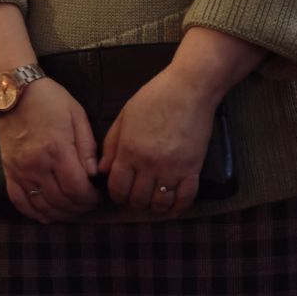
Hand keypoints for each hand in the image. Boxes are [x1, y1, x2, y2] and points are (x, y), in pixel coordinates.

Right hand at [0, 78, 101, 223]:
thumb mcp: (78, 116)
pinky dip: (34, 213)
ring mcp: (20, 171)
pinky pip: (19, 201)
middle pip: (61, 200)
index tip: (99, 196)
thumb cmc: (52, 101)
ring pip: (41, 205)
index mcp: (58, 150)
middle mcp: (37, 165)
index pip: (77, 188)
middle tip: (90, 204)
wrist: (15, 93)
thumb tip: (95, 174)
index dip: (91, 198)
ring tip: (74, 209)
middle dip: (79, 207)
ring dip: (60, 213)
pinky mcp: (8, 172)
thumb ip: (87, 147)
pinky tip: (47, 216)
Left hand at [100, 65, 216, 216]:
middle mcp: (148, 164)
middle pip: (137, 199)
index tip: (121, 192)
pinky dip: (178, 208)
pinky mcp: (193, 168)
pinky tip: (173, 207)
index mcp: (129, 150)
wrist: (191, 87)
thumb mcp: (125, 116)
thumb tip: (103, 170)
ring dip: (155, 206)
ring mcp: (172, 168)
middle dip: (134, 201)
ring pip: (159, 203)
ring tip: (155, 199)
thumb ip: (111, 144)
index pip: (117, 188)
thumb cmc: (156, 96)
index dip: (116, 195)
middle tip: (138, 195)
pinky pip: (185, 198)